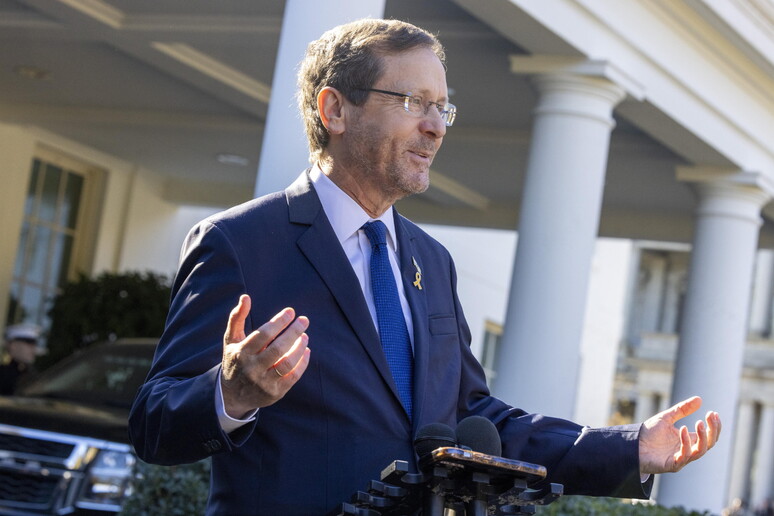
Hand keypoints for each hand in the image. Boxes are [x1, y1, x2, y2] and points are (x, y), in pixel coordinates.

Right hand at [220, 294, 310, 417]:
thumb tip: (246, 297)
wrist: (231, 395)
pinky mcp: (274, 393)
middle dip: (293, 332)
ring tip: (305, 336)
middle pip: (278, 349)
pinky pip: (293, 376)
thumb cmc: (235, 360)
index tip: (291, 311)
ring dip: (300, 348)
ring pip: (287, 363)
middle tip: (304, 320)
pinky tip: (306, 350)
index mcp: (241, 353)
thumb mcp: (231, 340)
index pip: (263, 334)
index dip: (279, 322)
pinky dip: (303, 362)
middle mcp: (252, 369)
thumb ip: (237, 317)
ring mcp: (263, 382)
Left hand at [638, 396, 720, 474]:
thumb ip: (682, 410)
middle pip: (709, 444)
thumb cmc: (649, 434)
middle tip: (709, 417)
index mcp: (689, 440)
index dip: (714, 426)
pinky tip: (683, 429)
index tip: (713, 413)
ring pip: (700, 451)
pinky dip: (686, 443)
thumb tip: (699, 399)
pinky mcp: (672, 464)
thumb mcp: (667, 418)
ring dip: (702, 437)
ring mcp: (681, 459)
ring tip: (699, 422)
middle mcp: (688, 450)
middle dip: (712, 430)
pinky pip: (684, 456)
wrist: (633, 445)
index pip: (709, 436)